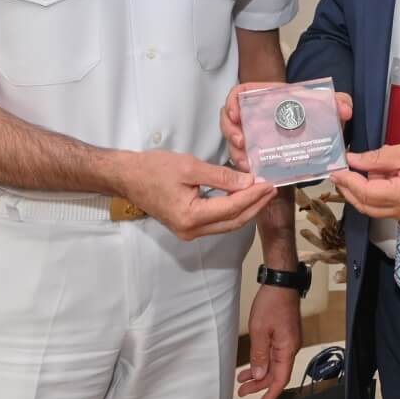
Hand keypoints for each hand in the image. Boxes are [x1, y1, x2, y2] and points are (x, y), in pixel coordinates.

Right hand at [117, 151, 275, 240]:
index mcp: (191, 217)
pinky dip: (233, 210)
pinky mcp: (187, 226)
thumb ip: (220, 176)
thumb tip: (248, 181)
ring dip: (246, 209)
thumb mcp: (189, 166)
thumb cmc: (153, 169)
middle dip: (255, 206)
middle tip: (272, 189)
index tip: (269, 183)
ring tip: (262, 193)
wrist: (126, 177)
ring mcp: (189, 232)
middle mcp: (191, 230)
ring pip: (227, 224)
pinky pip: (217, 221)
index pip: (232, 207)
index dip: (253, 196)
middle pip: (233, 221)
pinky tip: (242, 197)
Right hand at [222, 82, 353, 172]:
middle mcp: (256, 117)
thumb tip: (345, 109)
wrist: (319, 130)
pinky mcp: (261, 153)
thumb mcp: (327, 104)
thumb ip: (337, 101)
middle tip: (241, 142)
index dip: (232, 103)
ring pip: (235, 142)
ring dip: (237, 152)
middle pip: (230, 120)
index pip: (239, 94)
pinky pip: (246, 158)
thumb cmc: (317, 112)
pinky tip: (255, 173)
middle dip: (230, 132)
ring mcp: (256, 135)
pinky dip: (247, 166)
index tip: (236, 113)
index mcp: (266, 99)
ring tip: (247, 163)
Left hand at [238, 279, 302, 398]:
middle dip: (259, 384)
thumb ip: (259, 355)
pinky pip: (274, 353)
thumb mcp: (260, 330)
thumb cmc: (272, 302)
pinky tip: (252, 363)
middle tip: (243, 391)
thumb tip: (260, 374)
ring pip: (274, 363)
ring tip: (243, 380)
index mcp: (287, 348)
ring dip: (259, 372)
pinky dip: (262, 360)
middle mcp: (291, 347)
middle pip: (276, 373)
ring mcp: (288, 340)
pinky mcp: (284, 334)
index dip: (271, 393)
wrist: (280, 282)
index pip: (280, 378)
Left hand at [331, 139, 399, 225]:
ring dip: (363, 193)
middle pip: (367, 207)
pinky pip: (389, 209)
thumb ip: (378, 158)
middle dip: (350, 190)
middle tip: (339, 172)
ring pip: (377, 210)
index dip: (347, 181)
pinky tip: (378, 179)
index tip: (334, 168)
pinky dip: (379, 196)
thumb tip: (353, 160)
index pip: (365, 193)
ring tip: (358, 171)